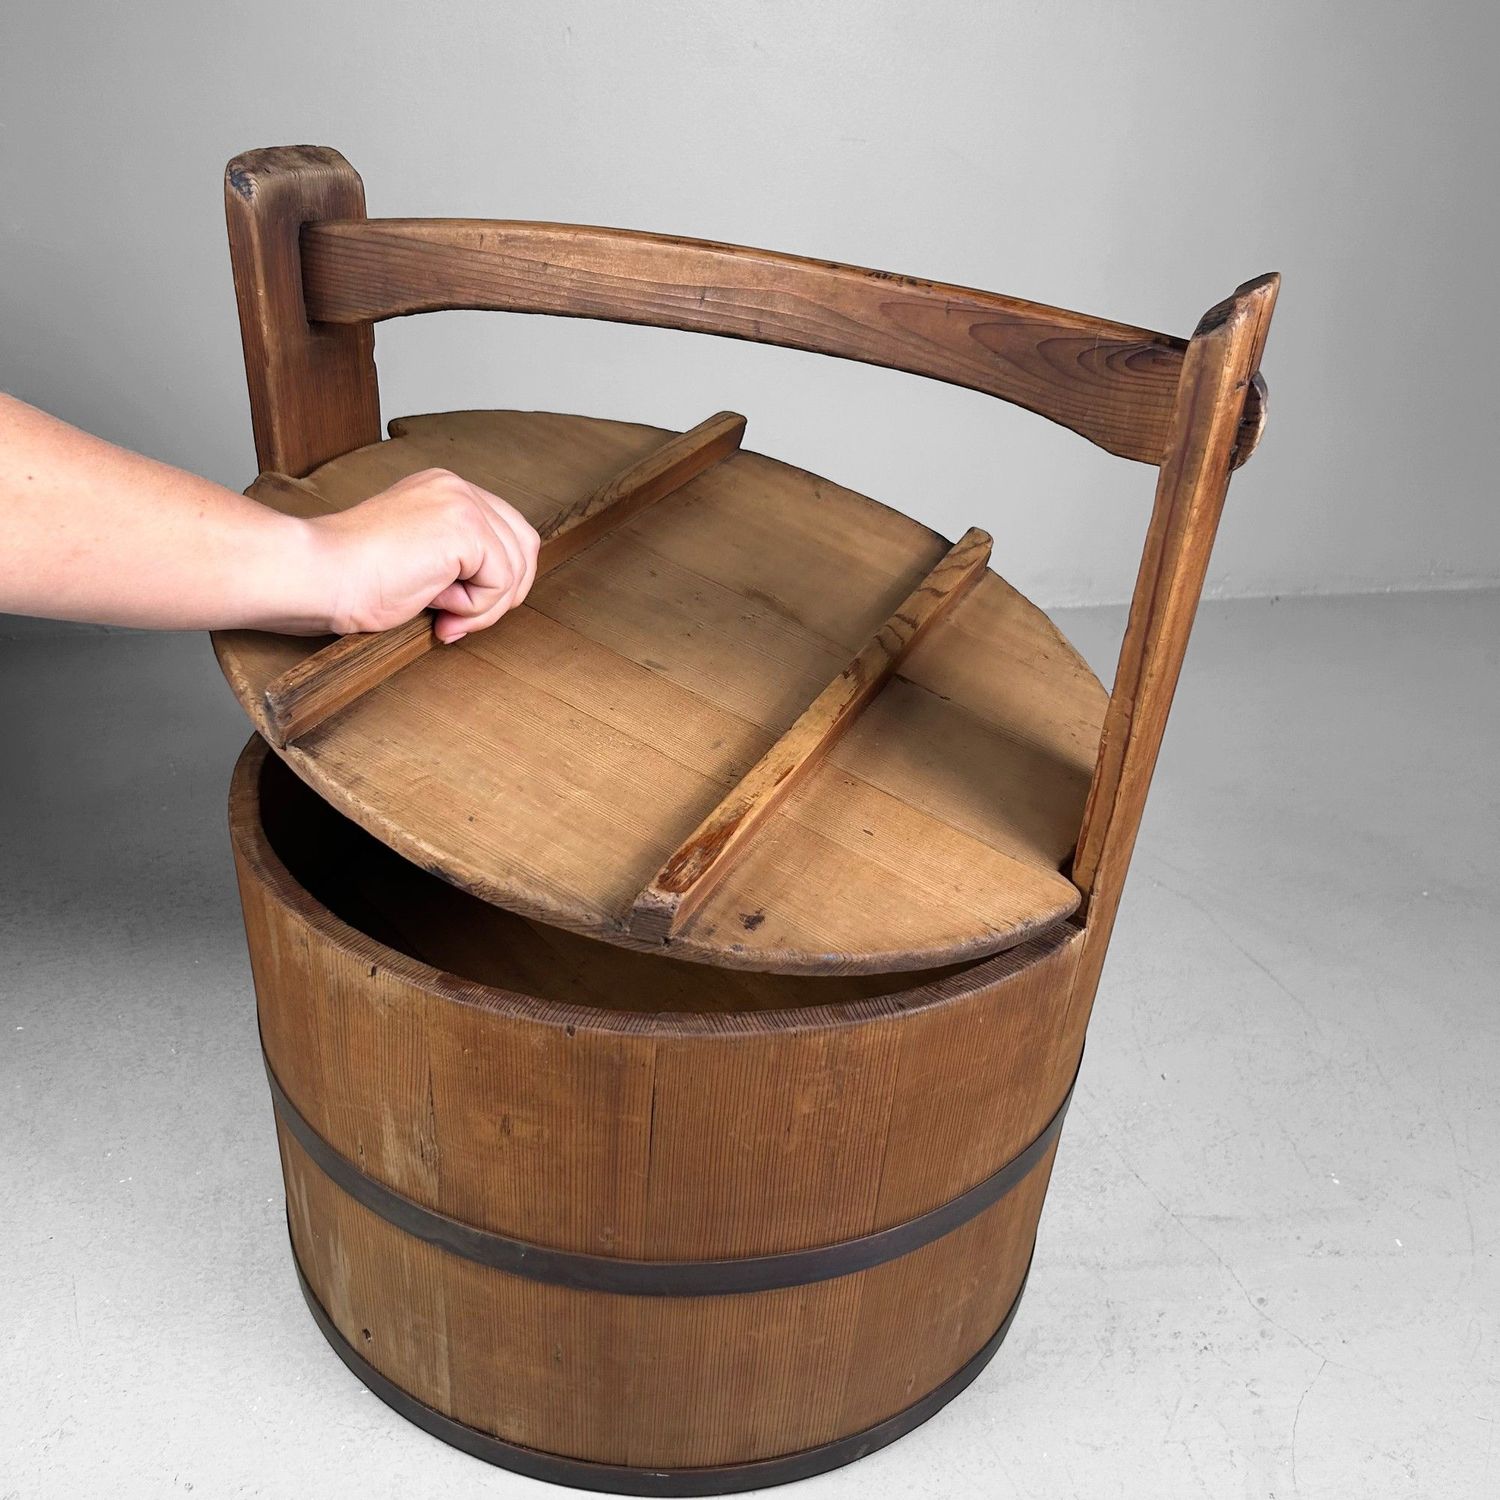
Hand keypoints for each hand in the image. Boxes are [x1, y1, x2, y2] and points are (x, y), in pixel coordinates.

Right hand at [308, 468, 540, 641]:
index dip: (494, 582)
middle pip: (523, 547)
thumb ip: (455, 564)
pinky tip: (436, 605)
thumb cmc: (350, 577)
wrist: (317, 575)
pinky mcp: (465, 528)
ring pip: (515, 568)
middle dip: (501, 595)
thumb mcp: (418, 562)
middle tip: (458, 622)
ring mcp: (462, 503)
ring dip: (483, 607)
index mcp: (443, 490)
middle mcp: (457, 487)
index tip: (455, 613)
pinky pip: (501, 582)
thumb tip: (498, 593)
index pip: (506, 533)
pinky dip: (475, 608)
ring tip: (442, 616)